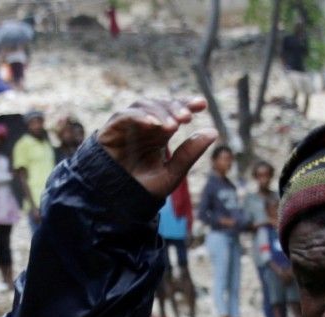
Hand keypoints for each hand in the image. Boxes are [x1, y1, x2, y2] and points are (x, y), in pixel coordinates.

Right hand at [97, 96, 217, 199]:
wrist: (118, 205)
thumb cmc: (143, 190)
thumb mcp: (171, 174)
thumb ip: (189, 154)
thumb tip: (213, 132)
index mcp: (159, 133)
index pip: (174, 110)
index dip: (186, 103)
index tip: (202, 105)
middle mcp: (144, 126)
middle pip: (160, 104)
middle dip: (175, 107)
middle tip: (186, 119)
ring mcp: (127, 126)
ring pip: (144, 105)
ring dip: (159, 111)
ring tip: (172, 127)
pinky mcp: (111, 130)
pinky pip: (124, 115)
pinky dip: (139, 116)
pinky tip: (151, 123)